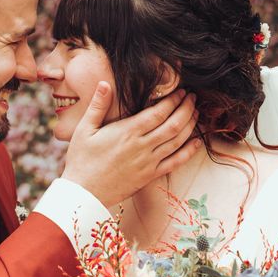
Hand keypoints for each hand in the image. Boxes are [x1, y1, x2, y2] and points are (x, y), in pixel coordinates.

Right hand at [62, 81, 199, 207]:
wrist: (83, 193)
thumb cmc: (81, 160)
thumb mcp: (84, 129)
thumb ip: (97, 105)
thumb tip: (104, 83)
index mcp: (127, 132)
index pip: (158, 112)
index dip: (173, 100)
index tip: (180, 91)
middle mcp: (141, 146)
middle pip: (173, 124)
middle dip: (186, 109)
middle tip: (192, 98)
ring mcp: (148, 163)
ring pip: (177, 141)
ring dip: (190, 126)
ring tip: (196, 113)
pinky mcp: (150, 176)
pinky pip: (175, 163)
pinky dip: (188, 152)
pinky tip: (196, 143)